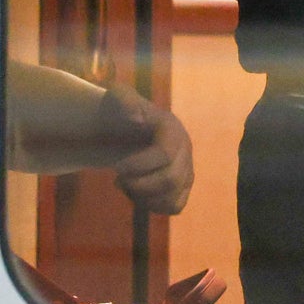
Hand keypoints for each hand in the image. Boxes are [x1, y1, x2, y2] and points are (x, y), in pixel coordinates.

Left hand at [102, 86, 193, 214]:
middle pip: (170, 180)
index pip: (164, 154)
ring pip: (173, 197)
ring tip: (126, 186)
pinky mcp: (183, 187)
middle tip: (118, 179)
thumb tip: (134, 116)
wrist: (126, 128)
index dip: (139, 166)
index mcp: (172, 129)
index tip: (117, 168)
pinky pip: (175, 206)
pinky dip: (154, 206)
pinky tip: (137, 195)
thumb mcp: (117, 97)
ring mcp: (187, 170)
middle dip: (139, 185)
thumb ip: (123, 99)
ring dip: (144, 197)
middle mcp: (185, 150)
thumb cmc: (120, 113)